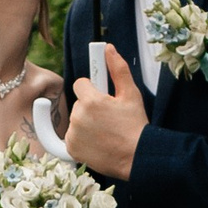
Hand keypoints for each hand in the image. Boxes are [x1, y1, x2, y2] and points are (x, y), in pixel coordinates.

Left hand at [67, 49, 147, 181]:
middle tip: (110, 118)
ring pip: (76, 120)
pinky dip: (82, 139)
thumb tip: (108, 49)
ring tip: (106, 132)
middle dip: (91, 108)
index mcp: (90, 100)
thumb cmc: (136, 126)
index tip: (103, 97)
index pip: (80, 84)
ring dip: (87, 123)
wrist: (136, 157)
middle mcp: (78, 116)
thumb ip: (118, 69)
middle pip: (79, 103)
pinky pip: (72, 137)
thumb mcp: (131, 94)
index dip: (93, 89)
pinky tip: (98, 141)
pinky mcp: (72, 149)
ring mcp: (73, 134)